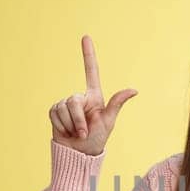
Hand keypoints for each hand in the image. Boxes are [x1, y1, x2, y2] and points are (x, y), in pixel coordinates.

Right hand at [49, 35, 137, 155]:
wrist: (79, 153)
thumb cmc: (97, 139)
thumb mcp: (108, 122)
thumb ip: (116, 104)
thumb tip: (134, 90)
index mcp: (94, 96)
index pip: (91, 71)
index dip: (88, 54)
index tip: (85, 36)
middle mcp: (80, 97)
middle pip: (73, 100)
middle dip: (78, 120)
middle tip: (84, 133)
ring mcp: (66, 104)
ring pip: (63, 108)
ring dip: (70, 125)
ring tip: (76, 133)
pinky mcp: (55, 111)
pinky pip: (54, 114)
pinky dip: (61, 126)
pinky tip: (66, 131)